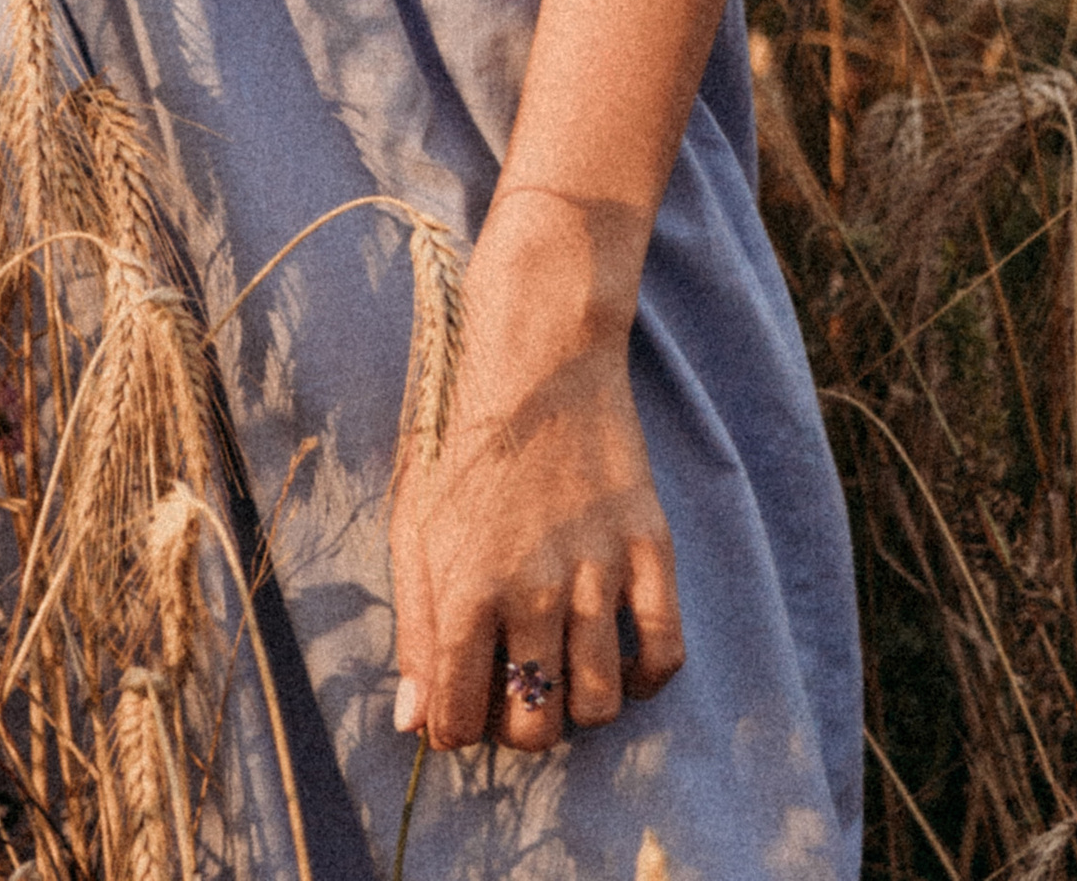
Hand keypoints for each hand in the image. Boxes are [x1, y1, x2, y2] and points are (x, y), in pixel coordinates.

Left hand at [387, 191, 682, 754]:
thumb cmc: (461, 434)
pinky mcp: (648, 547)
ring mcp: (598, 569)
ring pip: (597, 704)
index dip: (455, 728)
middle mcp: (534, 588)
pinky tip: (617, 657)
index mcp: (463, 585)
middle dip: (517, 725)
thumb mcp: (413, 521)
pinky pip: (663, 656)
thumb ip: (414, 625)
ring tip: (559, 669)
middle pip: (534, 724)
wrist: (537, 348)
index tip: (458, 709)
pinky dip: (642, 678)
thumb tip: (416, 724)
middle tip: (510, 688)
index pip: (459, 717)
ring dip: (575, 705)